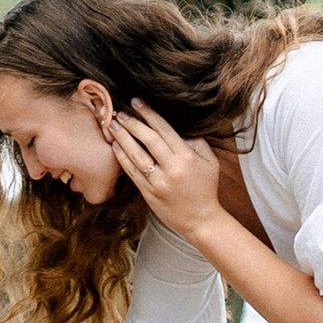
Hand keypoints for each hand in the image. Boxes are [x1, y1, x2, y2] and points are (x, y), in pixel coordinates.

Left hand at [102, 99, 222, 240]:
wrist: (201, 221)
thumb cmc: (206, 188)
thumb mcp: (210, 162)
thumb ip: (197, 142)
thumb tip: (179, 125)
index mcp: (187, 158)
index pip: (164, 130)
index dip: (149, 114)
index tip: (137, 101)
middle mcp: (172, 169)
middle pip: (148, 140)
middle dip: (133, 123)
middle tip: (120, 111)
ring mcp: (158, 183)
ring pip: (136, 156)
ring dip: (122, 138)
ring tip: (112, 125)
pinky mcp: (149, 194)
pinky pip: (132, 173)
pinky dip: (122, 158)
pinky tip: (115, 147)